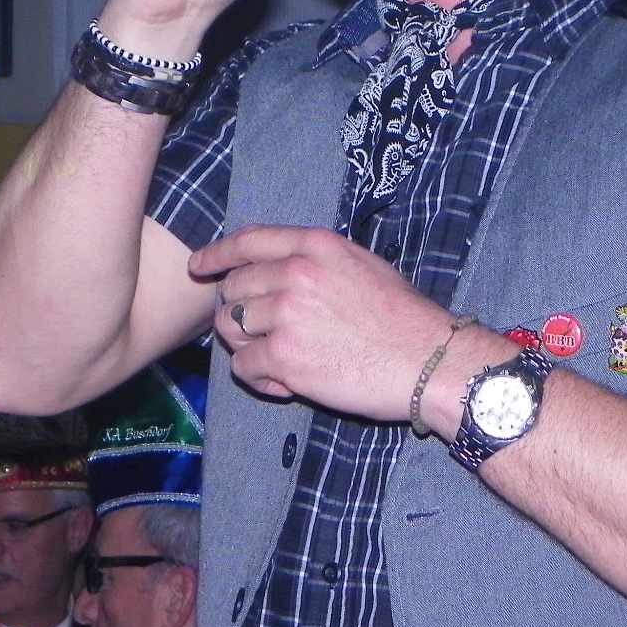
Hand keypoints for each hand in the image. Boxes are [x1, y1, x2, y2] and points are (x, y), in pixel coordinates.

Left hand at [189, 226, 456, 418]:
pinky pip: (244, 368)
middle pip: (233, 289)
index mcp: (314, 246)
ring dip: (248, 348)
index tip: (199, 266)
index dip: (216, 255)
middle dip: (239, 314)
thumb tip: (275, 270)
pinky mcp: (284, 356)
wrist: (427, 361)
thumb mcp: (360, 265)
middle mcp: (295, 273)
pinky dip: (259, 380)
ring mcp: (286, 314)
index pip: (247, 241)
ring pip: (231, 329)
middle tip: (263, 336)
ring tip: (280, 362)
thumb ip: (315, 262)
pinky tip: (287, 385)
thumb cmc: (402, 318)